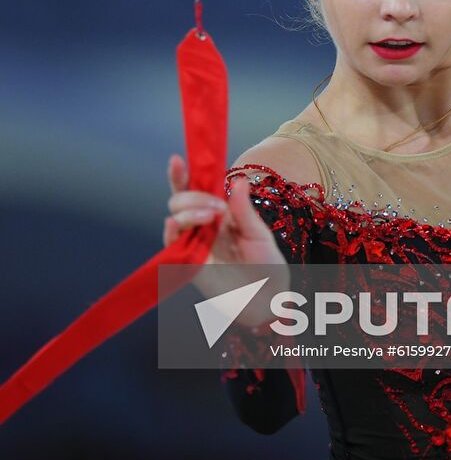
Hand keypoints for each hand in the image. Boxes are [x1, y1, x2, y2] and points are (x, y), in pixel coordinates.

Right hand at [163, 153, 285, 270]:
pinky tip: (175, 224)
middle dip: (192, 195)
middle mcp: (205, 226)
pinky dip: (171, 233)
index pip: (199, 189)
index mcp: (222, 214)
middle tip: (216, 206)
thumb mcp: (259, 234)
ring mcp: (196, 244)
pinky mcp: (191, 265)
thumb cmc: (267, 265)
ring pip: (176, 219)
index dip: (185, 174)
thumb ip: (243, 210)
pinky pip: (173, 247)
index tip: (178, 159)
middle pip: (181, 201)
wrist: (269, 300)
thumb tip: (238, 179)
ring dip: (188, 211)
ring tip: (208, 215)